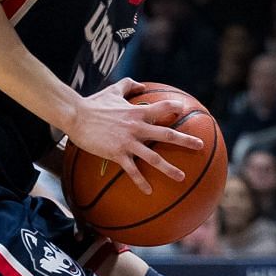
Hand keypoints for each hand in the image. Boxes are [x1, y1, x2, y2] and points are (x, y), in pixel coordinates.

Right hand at [64, 79, 203, 195]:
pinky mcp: (117, 154)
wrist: (76, 116)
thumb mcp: (112, 90)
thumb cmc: (93, 103)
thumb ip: (128, 85)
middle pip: (166, 134)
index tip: (184, 110)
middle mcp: (137, 127)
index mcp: (137, 112)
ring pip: (154, 157)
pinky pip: (132, 170)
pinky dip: (141, 181)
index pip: (162, 108)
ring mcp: (128, 142)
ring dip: (169, 168)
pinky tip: (149, 191)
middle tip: (200, 146)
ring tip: (182, 177)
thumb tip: (141, 83)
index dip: (174, 108)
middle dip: (185, 140)